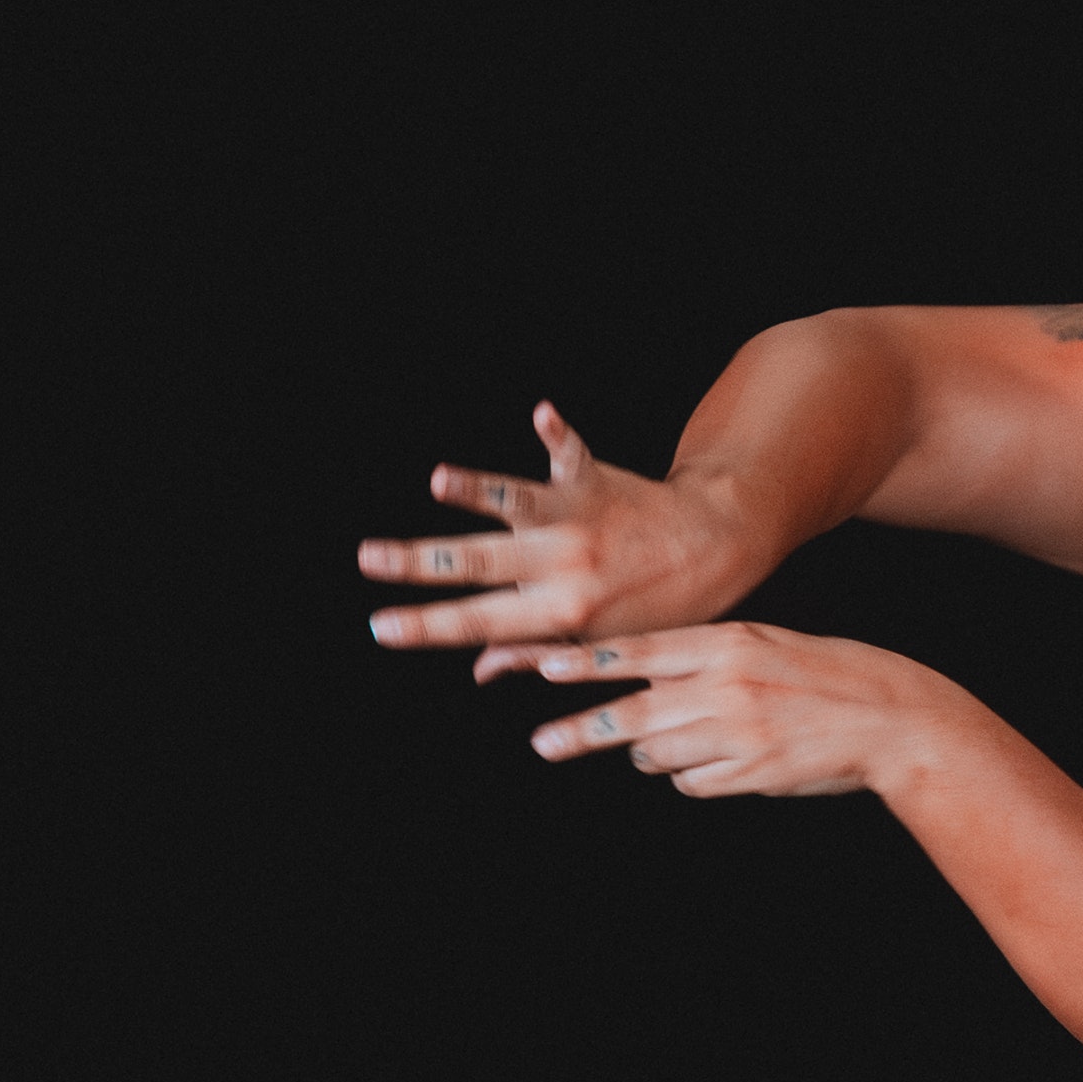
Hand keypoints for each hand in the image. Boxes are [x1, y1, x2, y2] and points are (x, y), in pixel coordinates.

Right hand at [361, 405, 768, 680]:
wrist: (714, 551)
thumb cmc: (657, 604)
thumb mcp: (601, 641)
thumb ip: (536, 652)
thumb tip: (479, 669)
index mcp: (560, 612)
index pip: (478, 622)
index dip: (426, 626)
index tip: (379, 627)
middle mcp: (563, 565)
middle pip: (479, 563)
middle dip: (419, 562)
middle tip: (369, 557)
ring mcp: (576, 519)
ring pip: (514, 505)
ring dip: (476, 490)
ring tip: (440, 480)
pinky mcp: (592, 479)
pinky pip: (569, 452)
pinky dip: (555, 432)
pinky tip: (542, 411)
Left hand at [518, 625, 955, 800]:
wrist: (892, 718)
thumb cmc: (829, 674)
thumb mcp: (766, 645)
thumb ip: (708, 658)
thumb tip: (650, 684)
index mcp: (729, 644)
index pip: (642, 652)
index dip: (589, 663)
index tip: (544, 667)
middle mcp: (726, 687)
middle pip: (635, 714)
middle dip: (583, 731)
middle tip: (543, 743)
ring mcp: (738, 734)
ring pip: (659, 754)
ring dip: (652, 754)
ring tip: (672, 745)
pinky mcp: (750, 774)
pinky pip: (694, 782)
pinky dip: (694, 776)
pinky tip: (723, 763)